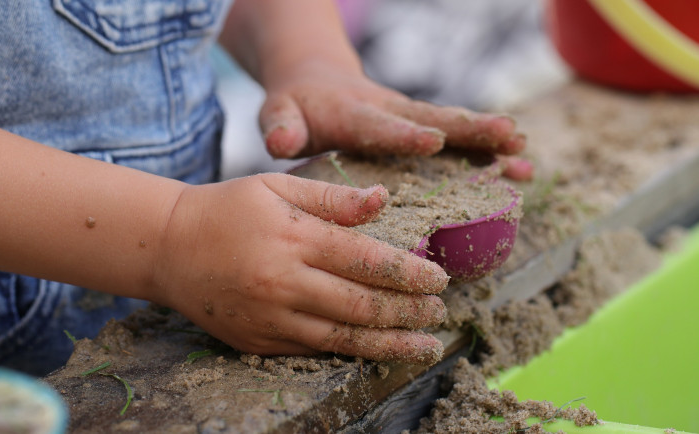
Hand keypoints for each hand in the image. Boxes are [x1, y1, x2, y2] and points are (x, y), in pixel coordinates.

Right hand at [151, 174, 448, 363]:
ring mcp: (270, 317)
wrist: (168, 247)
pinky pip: (313, 351)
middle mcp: (285, 281)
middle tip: (438, 312)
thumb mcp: (277, 186)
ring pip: (344, 338)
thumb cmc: (228, 209)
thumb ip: (332, 197)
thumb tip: (384, 200)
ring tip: (425, 346)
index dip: (410, 273)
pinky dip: (350, 353)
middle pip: (362, 305)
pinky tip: (376, 351)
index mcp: (294, 237)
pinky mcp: (257, 341)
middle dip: (409, 312)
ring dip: (391, 344)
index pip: (368, 260)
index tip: (439, 279)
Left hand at [259, 60, 532, 180]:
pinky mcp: (421, 127)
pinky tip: (521, 168)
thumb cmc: (296, 106)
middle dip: (470, 130)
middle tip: (508, 136)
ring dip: (489, 141)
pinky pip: (457, 140)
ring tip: (525, 155)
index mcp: (353, 114)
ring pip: (453, 128)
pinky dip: (488, 153)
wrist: (316, 79)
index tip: (433, 140)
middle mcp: (389, 112)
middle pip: (433, 119)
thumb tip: (280, 141)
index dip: (404, 134)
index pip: (379, 125)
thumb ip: (281, 126)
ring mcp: (409, 119)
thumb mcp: (279, 113)